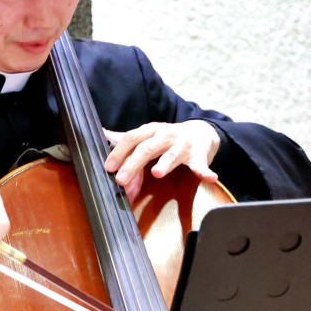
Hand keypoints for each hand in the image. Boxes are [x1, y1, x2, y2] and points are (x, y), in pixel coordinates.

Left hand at [104, 120, 220, 199]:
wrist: (201, 132)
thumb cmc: (168, 137)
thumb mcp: (147, 135)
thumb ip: (126, 138)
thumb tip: (101, 133)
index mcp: (150, 131)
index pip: (131, 139)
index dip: (119, 152)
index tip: (109, 167)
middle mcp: (165, 135)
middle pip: (147, 148)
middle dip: (133, 163)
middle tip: (122, 179)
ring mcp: (183, 145)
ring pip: (172, 154)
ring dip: (165, 163)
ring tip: (157, 172)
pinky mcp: (200, 155)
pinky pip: (201, 164)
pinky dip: (205, 171)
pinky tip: (209, 177)